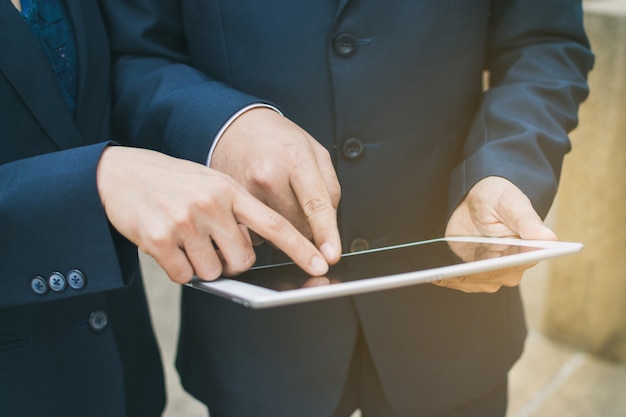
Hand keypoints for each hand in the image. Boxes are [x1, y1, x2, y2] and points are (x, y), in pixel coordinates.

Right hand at [96, 146, 329, 282]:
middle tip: (212, 245)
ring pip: (213, 271)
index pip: (273, 224)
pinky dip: (178, 269)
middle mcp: (211, 203)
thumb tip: (256, 247)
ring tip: (185, 239)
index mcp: (229, 189)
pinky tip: (167, 246)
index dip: (299, 248)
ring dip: (201, 265)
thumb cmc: (171, 181)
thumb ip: (235, 209)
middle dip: (231, 261)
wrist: (119, 173)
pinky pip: (184, 276)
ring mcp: (185, 221)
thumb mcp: (209, 182)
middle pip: (243, 260)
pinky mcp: (159, 239)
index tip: (320, 265)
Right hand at [212, 107, 341, 263]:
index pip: (315, 203)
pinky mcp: (228, 205)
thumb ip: (329, 187)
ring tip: (277, 200)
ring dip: (283, 230)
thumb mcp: (313, 150)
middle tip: (299, 206)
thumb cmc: (275, 137)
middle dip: (306, 228)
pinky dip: (261, 229)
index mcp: (294, 158)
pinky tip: (261, 205)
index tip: (330, 256)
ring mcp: (244, 191)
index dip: (326, 234)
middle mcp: (267, 175)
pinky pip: (253, 234)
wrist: (233, 126)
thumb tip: (330, 228)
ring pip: (275, 235)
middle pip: (297, 226)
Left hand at [439, 176, 556, 292]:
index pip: (526, 259)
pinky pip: (467, 283)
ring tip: (445, 276)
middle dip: (484, 272)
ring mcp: (496, 270)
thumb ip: (527, 221)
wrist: (474, 201)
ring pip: (484, 282)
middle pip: (502, 275)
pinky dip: (455, 280)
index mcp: (532, 245)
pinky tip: (440, 277)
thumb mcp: (510, 202)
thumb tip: (550, 239)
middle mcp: (516, 262)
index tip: (497, 262)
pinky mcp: (477, 272)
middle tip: (465, 270)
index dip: (513, 263)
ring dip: (467, 278)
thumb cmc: (497, 197)